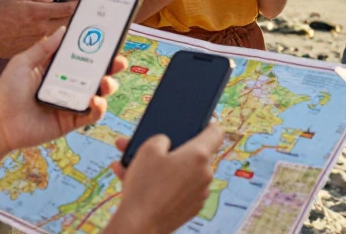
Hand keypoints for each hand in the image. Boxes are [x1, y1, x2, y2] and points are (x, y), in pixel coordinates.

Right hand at [0, 0, 77, 59]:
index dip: (78, 6)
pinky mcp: (34, 50)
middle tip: (84, 13)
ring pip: (60, 34)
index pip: (66, 9)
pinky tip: (59, 36)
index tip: (86, 3)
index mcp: (37, 12)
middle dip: (77, 18)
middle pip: (68, 23)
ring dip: (68, 29)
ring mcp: (38, 41)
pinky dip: (56, 39)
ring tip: (75, 24)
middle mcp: (41, 28)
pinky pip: (49, 43)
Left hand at [0, 27, 128, 152]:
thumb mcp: (23, 62)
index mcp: (57, 69)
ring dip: (108, 85)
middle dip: (111, 66)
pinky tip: (93, 100)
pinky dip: (98, 107)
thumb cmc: (7, 92)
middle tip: (118, 60)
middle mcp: (68, 84)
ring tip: (106, 81)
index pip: (82, 56)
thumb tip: (63, 29)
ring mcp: (71, 102)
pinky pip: (92, 114)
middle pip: (96, 73)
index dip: (97, 48)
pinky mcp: (72, 121)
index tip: (108, 38)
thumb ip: (43, 48)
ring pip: (99, 93)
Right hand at [107, 124, 225, 233]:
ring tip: (130, 165)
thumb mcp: (147, 149)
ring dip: (161, 168)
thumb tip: (166, 142)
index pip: (215, 132)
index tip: (200, 122)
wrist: (139, 226)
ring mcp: (199, 194)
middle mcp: (205, 175)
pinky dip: (162, 185)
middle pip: (191, 154)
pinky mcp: (190, 209)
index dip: (207, 124)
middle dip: (169, 149)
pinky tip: (136, 182)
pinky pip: (177, 190)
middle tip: (147, 146)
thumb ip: (160, 138)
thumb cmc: (144, 185)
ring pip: (181, 173)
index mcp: (199, 156)